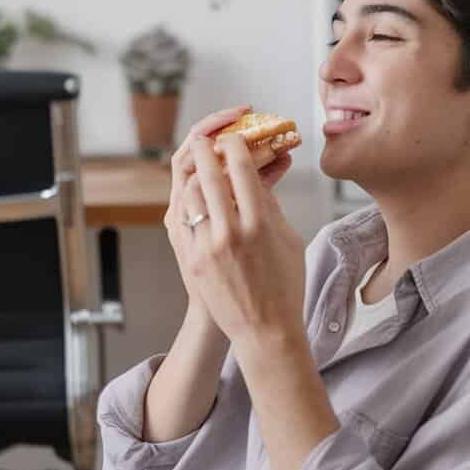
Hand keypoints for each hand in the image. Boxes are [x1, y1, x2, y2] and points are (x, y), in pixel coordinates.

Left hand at [164, 105, 293, 308]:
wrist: (265, 332)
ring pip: (189, 193)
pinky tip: (195, 194)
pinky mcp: (190, 260)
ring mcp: (205, 247)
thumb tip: (254, 173)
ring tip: (202, 166)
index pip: (240, 167)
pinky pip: (182, 217)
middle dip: (207, 147)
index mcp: (259, 224)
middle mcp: (229, 232)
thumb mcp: (288, 238)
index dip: (236, 144)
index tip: (236, 137)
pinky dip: (187, 199)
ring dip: (194, 173)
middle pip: (208, 173)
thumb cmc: (284, 286)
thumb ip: (269, 203)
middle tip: (208, 137)